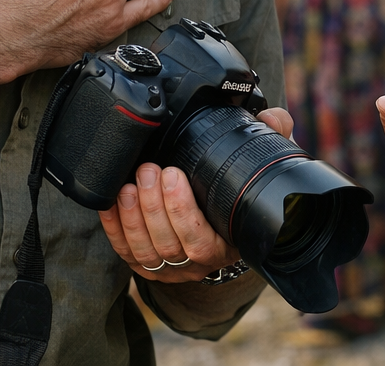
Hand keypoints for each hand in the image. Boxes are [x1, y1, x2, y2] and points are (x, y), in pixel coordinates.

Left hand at [98, 107, 293, 283]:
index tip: (173, 173)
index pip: (201, 240)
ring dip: (134, 216)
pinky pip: (126, 252)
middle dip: (153, 205)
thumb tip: (272, 117)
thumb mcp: (262, 169)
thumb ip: (272, 140)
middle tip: (149, 170)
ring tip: (131, 183)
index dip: (182, 211)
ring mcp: (171, 268)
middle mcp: (199, 263)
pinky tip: (113, 202)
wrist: (228, 223)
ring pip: (145, 250)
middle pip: (169, 244)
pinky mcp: (148, 266)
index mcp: (228, 245)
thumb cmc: (242, 193)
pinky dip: (116, 228)